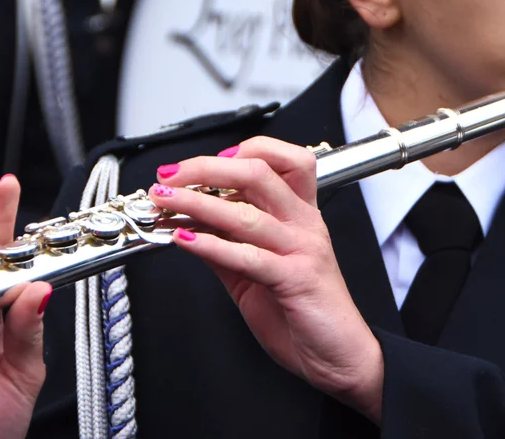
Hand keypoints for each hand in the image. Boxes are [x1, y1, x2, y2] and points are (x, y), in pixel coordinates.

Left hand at [152, 139, 384, 421]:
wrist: (339, 356)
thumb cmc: (305, 312)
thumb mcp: (258, 272)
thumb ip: (228, 246)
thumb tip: (189, 225)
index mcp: (301, 214)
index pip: (283, 158)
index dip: (242, 150)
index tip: (201, 163)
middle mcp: (304, 224)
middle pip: (258, 171)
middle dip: (206, 168)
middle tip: (170, 175)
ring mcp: (302, 249)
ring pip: (246, 211)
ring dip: (196, 203)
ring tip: (164, 202)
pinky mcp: (295, 279)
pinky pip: (248, 255)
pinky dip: (211, 245)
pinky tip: (184, 241)